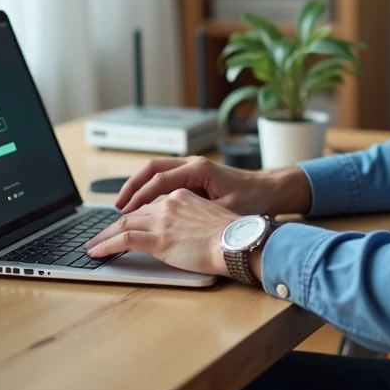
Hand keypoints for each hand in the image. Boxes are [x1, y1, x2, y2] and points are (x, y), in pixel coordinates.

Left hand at [84, 188, 238, 276]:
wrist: (239, 241)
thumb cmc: (233, 235)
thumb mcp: (211, 218)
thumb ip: (192, 220)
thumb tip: (184, 233)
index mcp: (182, 196)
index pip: (149, 205)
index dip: (133, 215)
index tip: (123, 224)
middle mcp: (169, 204)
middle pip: (132, 213)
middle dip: (112, 225)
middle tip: (98, 236)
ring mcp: (162, 221)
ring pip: (123, 224)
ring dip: (104, 236)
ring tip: (92, 246)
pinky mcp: (159, 239)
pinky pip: (124, 240)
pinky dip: (106, 245)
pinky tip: (97, 252)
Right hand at [113, 156, 310, 216]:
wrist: (272, 190)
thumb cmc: (253, 199)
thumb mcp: (226, 211)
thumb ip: (199, 215)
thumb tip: (174, 225)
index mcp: (198, 169)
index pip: (159, 179)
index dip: (139, 196)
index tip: (125, 211)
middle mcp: (193, 164)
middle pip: (152, 169)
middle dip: (132, 187)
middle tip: (117, 207)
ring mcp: (193, 168)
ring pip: (157, 172)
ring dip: (139, 187)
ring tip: (124, 207)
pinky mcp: (195, 176)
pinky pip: (166, 179)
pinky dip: (152, 190)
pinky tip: (145, 206)